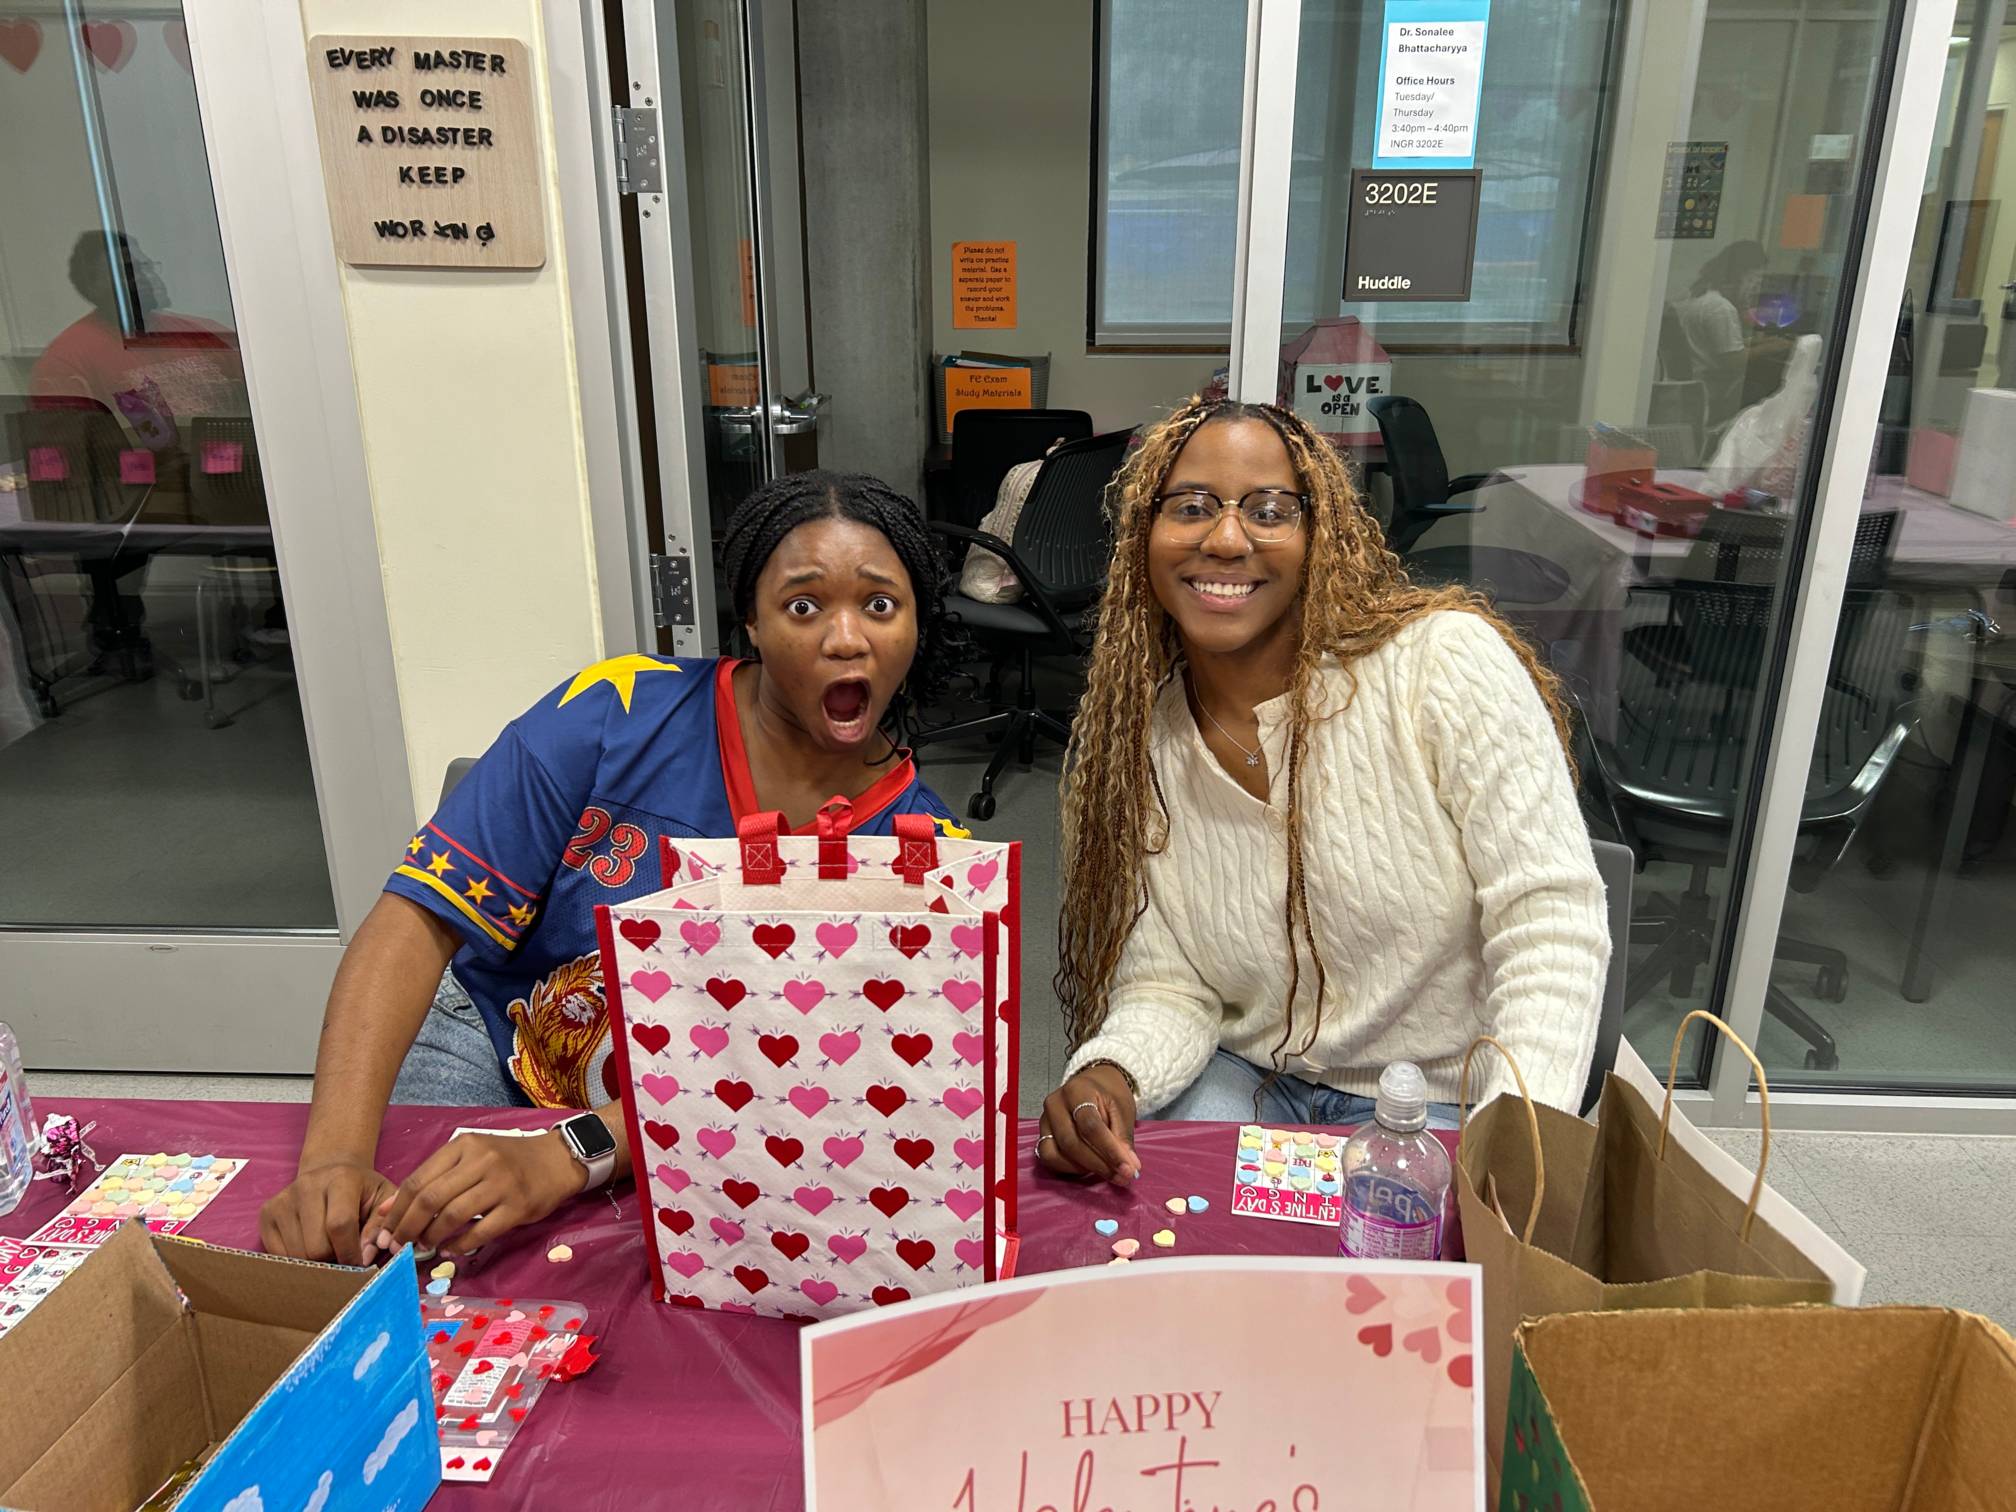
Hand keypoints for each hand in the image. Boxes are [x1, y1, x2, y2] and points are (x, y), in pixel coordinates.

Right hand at [260, 1155, 396, 1264]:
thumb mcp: (383, 1200)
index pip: (340, 1225)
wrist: (330, 1172)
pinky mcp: (267, 1213)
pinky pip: (278, 1255)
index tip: (359, 1263)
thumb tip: (366, 1257)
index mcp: (341, 1179)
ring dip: (315, 1261)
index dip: (350, 1253)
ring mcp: (283, 1200)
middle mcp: (307, 1185)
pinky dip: (296, 1260)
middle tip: (342, 1251)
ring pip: (297, 1255)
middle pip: (316, 1247)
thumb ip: (381, 1227)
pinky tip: (308, 1244)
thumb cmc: (361, 1191)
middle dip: (333, 1258)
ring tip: (327, 1245)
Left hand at [371, 1130, 586, 1257]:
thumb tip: (387, 1210)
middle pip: (430, 1198)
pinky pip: (480, 1231)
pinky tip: (450, 1249)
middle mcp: (481, 1161)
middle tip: (397, 1246)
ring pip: (453, 1215)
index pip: (417, 1180)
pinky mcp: (517, 1206)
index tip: (384, 1231)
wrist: (555, 1160)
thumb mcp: (468, 1158)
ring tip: (424, 1246)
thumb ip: (431, 1179)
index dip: (395, 1210)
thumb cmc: (507, 1160)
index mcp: (463, 1146)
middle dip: (407, 1227)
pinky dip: (459, 1245)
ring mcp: (501, 1184)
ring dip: (431, 1237)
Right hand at [1039, 1064, 1139, 1184]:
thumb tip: (1129, 1168)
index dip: (1109, 1151)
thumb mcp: (1122, 1110)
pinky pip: (1049, 1158)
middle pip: (1071, 1142)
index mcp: (1077, 1091)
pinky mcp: (1042, 1134)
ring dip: (1083, 1169)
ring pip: (1056, 1154)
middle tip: (1122, 1177)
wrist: (1093, 1084)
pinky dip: (1069, 1168)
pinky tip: (1089, 1167)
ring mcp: (1045, 1120)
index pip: (1090, 1126)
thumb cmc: (1109, 1095)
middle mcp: (1055, 1104)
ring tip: (1107, 1170)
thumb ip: (1123, 1139)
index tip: (1128, 1169)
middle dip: (1098, 1165)